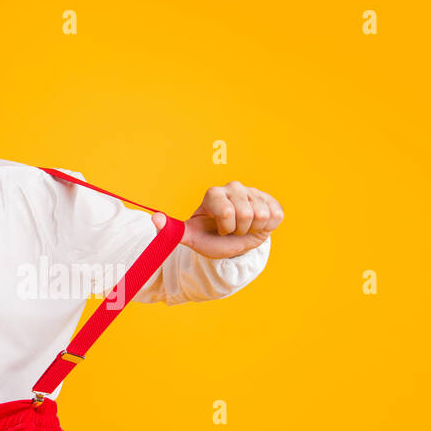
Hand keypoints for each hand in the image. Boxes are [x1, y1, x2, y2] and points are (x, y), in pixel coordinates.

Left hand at [152, 181, 282, 257]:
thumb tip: (155, 218)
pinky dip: (267, 227)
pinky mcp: (271, 200)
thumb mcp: (194, 238)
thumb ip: (174, 230)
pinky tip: (257, 224)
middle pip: (246, 214)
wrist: (235, 243)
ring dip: (253, 228)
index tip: (220, 229)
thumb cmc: (212, 238)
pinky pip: (275, 215)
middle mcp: (234, 187)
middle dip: (239, 229)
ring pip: (262, 215)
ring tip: (244, 227)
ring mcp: (254, 192)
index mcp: (213, 194)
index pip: (227, 212)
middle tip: (233, 229)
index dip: (226, 227)